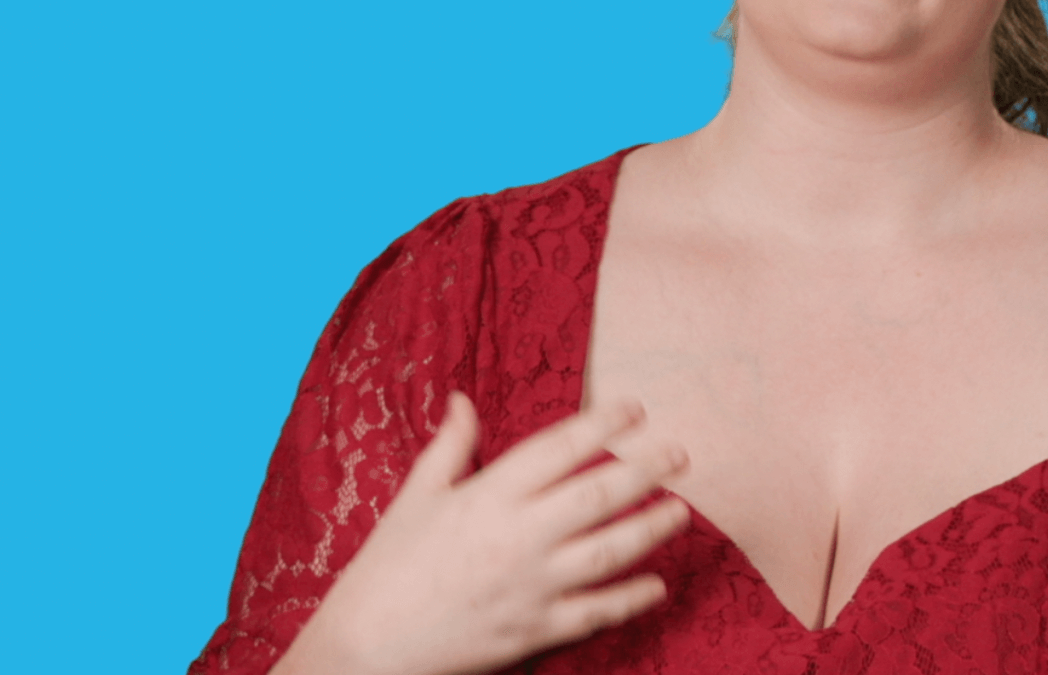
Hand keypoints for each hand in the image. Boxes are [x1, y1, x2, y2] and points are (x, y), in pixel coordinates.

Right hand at [272, 391, 690, 674]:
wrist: (367, 648)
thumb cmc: (388, 568)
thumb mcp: (416, 497)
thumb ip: (450, 447)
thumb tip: (462, 399)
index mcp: (488, 496)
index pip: (559, 448)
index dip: (603, 423)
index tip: (636, 408)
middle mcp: (517, 537)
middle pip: (599, 495)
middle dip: (647, 469)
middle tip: (681, 453)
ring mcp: (531, 586)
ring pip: (609, 552)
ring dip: (652, 528)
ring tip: (681, 510)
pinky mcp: (536, 630)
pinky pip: (597, 612)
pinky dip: (632, 599)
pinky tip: (657, 585)